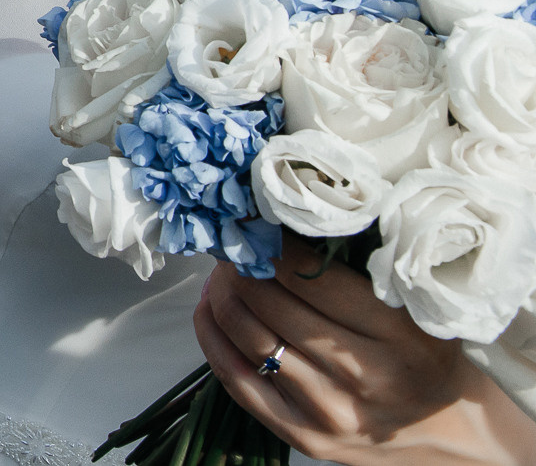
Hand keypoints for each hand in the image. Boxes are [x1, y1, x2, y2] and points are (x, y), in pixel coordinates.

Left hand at [196, 238, 535, 464]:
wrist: (445, 432)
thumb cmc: (423, 355)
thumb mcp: (415, 307)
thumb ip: (361, 270)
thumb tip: (283, 220)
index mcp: (398, 335)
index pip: (308, 276)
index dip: (270, 243)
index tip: (256, 221)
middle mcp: (363, 376)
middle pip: (270, 304)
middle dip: (241, 265)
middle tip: (235, 243)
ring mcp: (329, 411)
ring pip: (247, 337)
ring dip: (223, 294)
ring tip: (224, 272)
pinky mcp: (302, 435)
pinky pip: (237, 380)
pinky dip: (212, 337)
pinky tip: (210, 308)